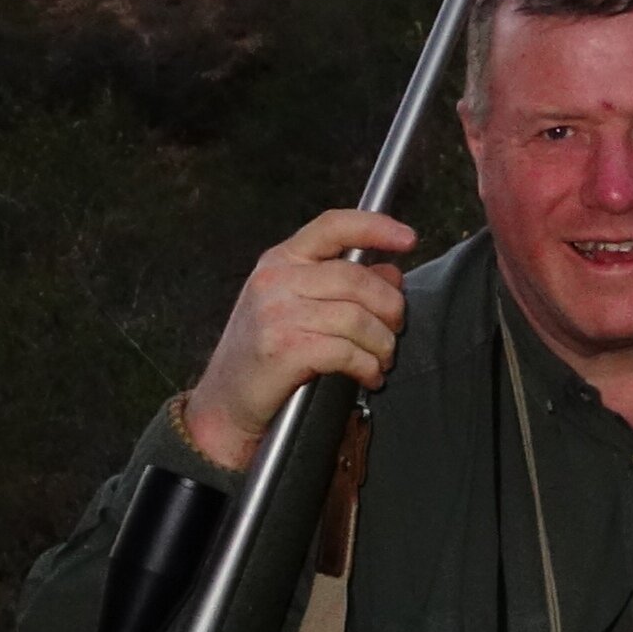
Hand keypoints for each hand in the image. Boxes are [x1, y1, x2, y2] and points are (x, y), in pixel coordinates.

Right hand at [182, 209, 417, 470]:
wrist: (225, 404)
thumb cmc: (264, 354)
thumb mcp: (295, 306)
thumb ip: (341, 284)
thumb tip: (391, 272)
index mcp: (280, 260)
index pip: (333, 226)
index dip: (376, 227)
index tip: (408, 239)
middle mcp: (276, 279)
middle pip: (357, 279)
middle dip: (390, 307)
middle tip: (395, 330)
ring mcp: (277, 313)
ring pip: (358, 319)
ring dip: (382, 344)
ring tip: (382, 360)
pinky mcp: (285, 349)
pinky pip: (347, 352)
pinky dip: (368, 367)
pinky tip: (369, 376)